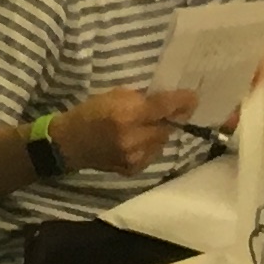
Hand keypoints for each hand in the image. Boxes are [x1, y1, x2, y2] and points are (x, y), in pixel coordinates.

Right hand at [52, 86, 197, 176]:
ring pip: (162, 142)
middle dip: (170, 119)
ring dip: (159, 133)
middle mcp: (134, 137)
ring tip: (145, 127)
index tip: (193, 98)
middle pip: (167, 127)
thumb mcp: (114, 95)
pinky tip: (137, 141)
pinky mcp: (132, 169)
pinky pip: (152, 154)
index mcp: (127, 114)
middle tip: (165, 112)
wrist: (69, 143)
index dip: (182, 102)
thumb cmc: (91, 112)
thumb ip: (141, 98)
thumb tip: (167, 102)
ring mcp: (134, 157)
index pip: (164, 107)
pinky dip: (150, 146)